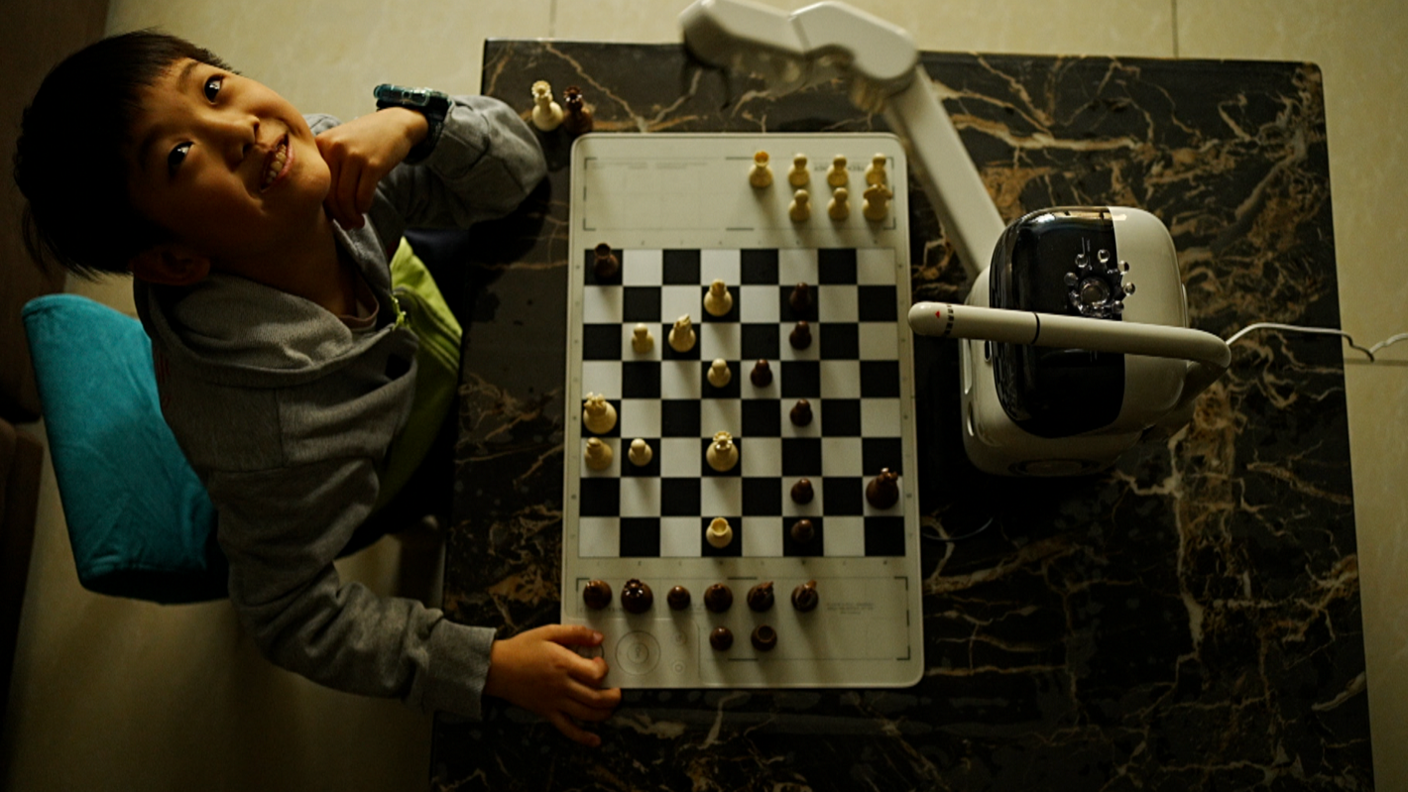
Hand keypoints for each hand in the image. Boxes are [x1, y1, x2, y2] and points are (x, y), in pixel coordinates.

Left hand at [315, 108, 428, 228]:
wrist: (394, 124)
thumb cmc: (365, 141)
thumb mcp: (339, 145)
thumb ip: (327, 167)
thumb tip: (321, 208)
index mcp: (320, 144)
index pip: (316, 184)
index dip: (323, 207)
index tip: (332, 218)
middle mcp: (333, 148)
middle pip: (329, 194)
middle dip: (338, 216)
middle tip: (346, 225)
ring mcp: (353, 155)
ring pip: (345, 198)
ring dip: (351, 216)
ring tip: (357, 222)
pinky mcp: (372, 164)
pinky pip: (363, 196)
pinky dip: (363, 208)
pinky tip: (365, 210)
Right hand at [483, 624, 621, 746]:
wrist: (496, 668)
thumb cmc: (521, 650)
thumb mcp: (548, 632)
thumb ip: (576, 633)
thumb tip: (598, 636)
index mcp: (563, 664)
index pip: (595, 674)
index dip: (604, 669)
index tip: (600, 663)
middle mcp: (562, 686)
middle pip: (597, 698)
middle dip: (613, 697)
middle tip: (616, 691)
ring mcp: (555, 702)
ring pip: (587, 715)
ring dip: (605, 713)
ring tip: (611, 707)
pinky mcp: (547, 712)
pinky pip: (568, 729)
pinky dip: (583, 737)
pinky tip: (595, 739)